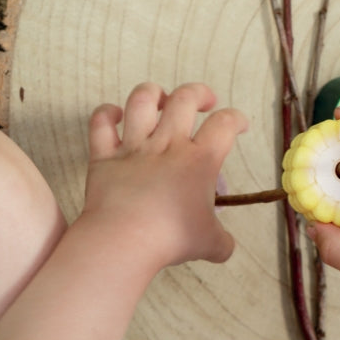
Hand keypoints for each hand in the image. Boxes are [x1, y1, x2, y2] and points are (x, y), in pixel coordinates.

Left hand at [83, 82, 247, 270]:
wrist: (123, 240)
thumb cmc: (171, 239)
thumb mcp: (210, 244)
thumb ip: (222, 241)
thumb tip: (225, 246)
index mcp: (200, 160)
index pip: (225, 124)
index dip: (237, 118)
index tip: (239, 125)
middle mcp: (168, 144)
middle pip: (185, 99)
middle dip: (198, 93)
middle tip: (204, 102)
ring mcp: (134, 147)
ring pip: (142, 100)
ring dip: (154, 93)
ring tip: (161, 98)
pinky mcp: (104, 156)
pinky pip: (100, 123)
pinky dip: (106, 113)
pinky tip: (115, 114)